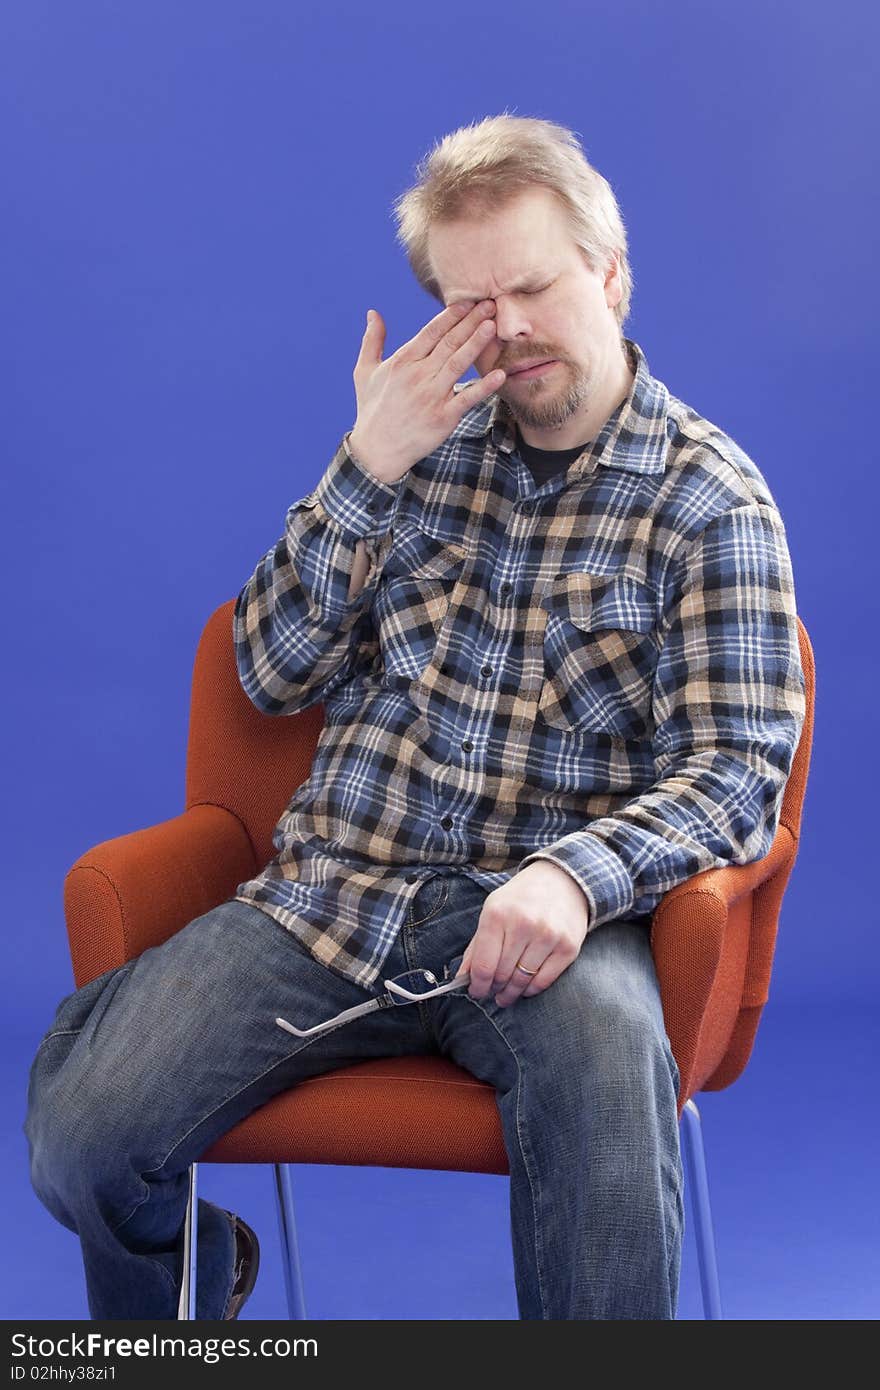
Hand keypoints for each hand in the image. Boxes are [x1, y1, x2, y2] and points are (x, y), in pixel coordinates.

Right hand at [348, 300, 506, 482]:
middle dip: (471, 321)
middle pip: (449, 342)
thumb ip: (372, 340)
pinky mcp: (443, 417)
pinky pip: (468, 398)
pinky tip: (499, 373)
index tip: (468, 301)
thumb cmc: (372, 409)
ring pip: (459, 363)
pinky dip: (484, 386)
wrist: (377, 449)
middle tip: (490, 304)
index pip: (432, 331)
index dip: (452, 315)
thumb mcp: (364, 371)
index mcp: (402, 361)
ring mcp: (432, 396)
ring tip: (493, 325)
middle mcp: (418, 375)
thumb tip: (373, 313)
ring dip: (477, 343)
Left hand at [455, 861, 590, 1007]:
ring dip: (511, 993)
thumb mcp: (493, 911)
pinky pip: (544, 981)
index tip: (476, 992)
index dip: (477, 986)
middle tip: (492, 993)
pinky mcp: (567, 947)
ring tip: (506, 995)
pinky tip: (525, 987)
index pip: (483, 965)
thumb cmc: (521, 898)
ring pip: (523, 981)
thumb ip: (477, 945)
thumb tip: (462, 978)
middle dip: (494, 989)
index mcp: (497, 915)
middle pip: (502, 975)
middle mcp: (523, 925)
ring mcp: (548, 937)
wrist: (562, 881)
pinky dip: (531, 989)